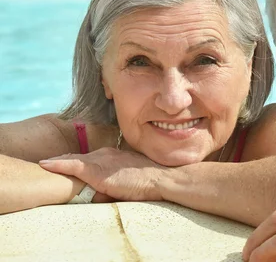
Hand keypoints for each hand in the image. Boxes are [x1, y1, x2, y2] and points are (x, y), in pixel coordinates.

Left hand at [39, 147, 166, 201]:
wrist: (160, 178)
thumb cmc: (152, 182)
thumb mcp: (133, 176)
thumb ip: (119, 179)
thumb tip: (106, 191)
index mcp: (115, 154)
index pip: (92, 157)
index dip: (79, 160)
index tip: (68, 162)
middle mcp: (106, 153)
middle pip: (81, 156)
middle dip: (66, 159)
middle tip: (51, 162)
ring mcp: (101, 160)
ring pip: (74, 159)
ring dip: (59, 162)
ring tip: (45, 164)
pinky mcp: (97, 170)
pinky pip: (73, 165)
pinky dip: (58, 164)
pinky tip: (45, 164)